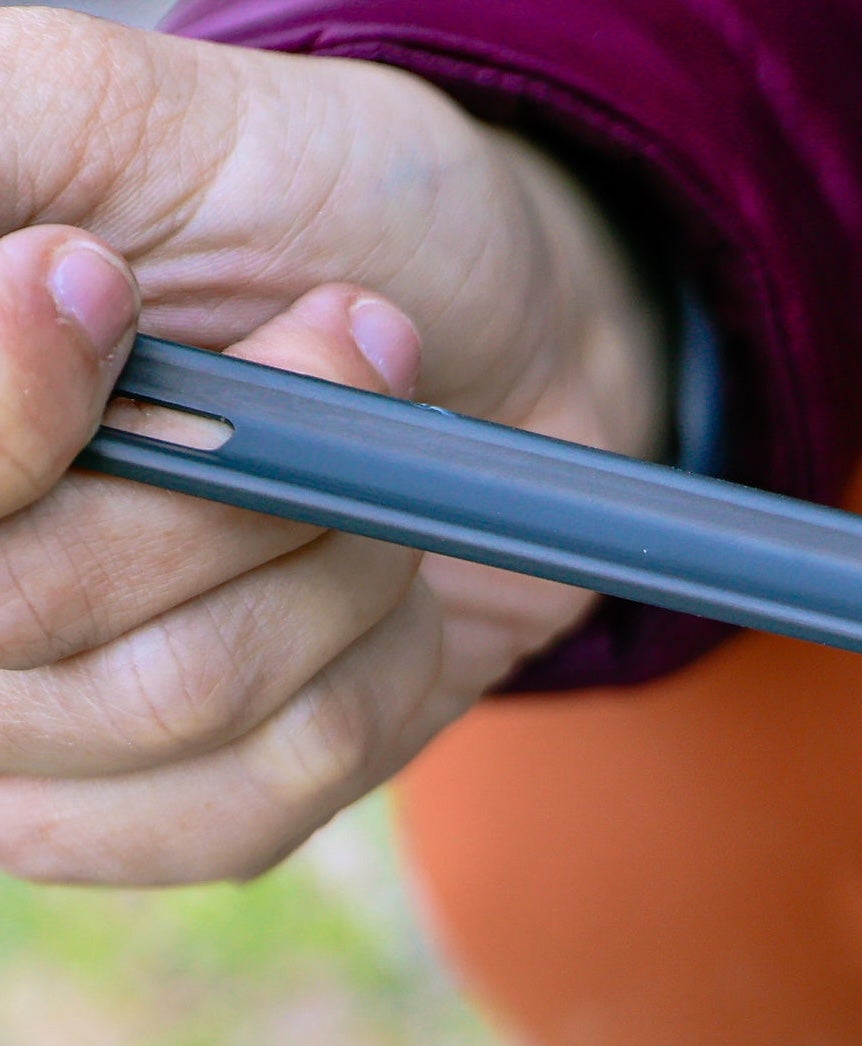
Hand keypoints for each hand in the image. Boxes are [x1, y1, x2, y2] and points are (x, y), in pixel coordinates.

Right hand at [0, 7, 667, 884]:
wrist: (509, 347)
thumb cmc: (316, 208)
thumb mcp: (133, 115)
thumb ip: (2, 134)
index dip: (10, 411)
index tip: (100, 285)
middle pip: (28, 614)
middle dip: (234, 478)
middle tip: (340, 346)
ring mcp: (40, 728)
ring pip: (171, 703)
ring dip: (329, 570)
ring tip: (375, 471)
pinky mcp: (167, 810)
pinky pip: (251, 803)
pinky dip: (365, 683)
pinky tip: (385, 596)